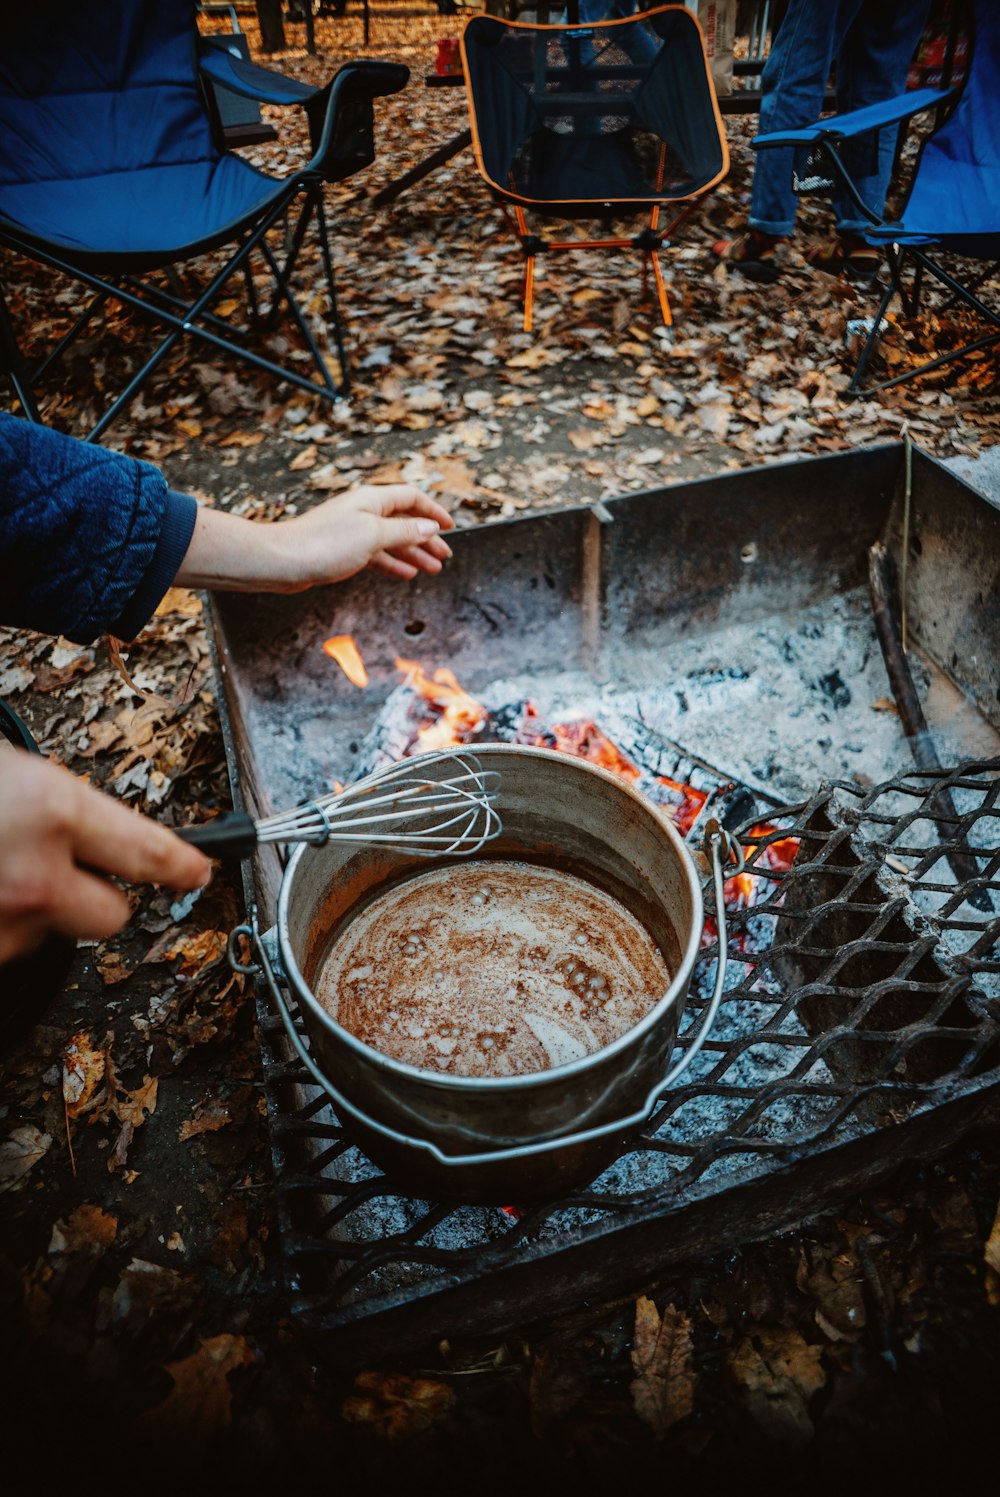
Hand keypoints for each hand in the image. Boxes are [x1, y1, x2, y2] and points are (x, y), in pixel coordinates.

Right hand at [0, 751, 210, 963]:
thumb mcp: (12, 771)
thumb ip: (64, 804)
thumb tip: (96, 823)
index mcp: (51, 810)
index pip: (149, 851)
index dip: (181, 865)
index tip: (196, 871)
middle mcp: (35, 875)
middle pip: (111, 916)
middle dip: (99, 898)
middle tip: (70, 873)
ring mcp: (6, 922)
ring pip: (49, 932)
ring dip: (32, 909)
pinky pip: (9, 944)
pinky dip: (1, 921)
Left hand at [175, 485, 453, 593]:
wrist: (284, 561)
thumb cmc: (323, 544)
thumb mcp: (373, 535)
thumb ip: (404, 531)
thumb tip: (430, 527)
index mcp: (372, 500)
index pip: (412, 498)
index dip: (433, 512)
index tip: (450, 526)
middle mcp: (364, 512)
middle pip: (404, 521)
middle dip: (427, 539)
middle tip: (445, 556)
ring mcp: (354, 532)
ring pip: (392, 541)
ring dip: (413, 554)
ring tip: (432, 570)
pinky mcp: (344, 550)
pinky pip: (377, 555)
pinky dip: (393, 563)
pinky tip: (405, 574)